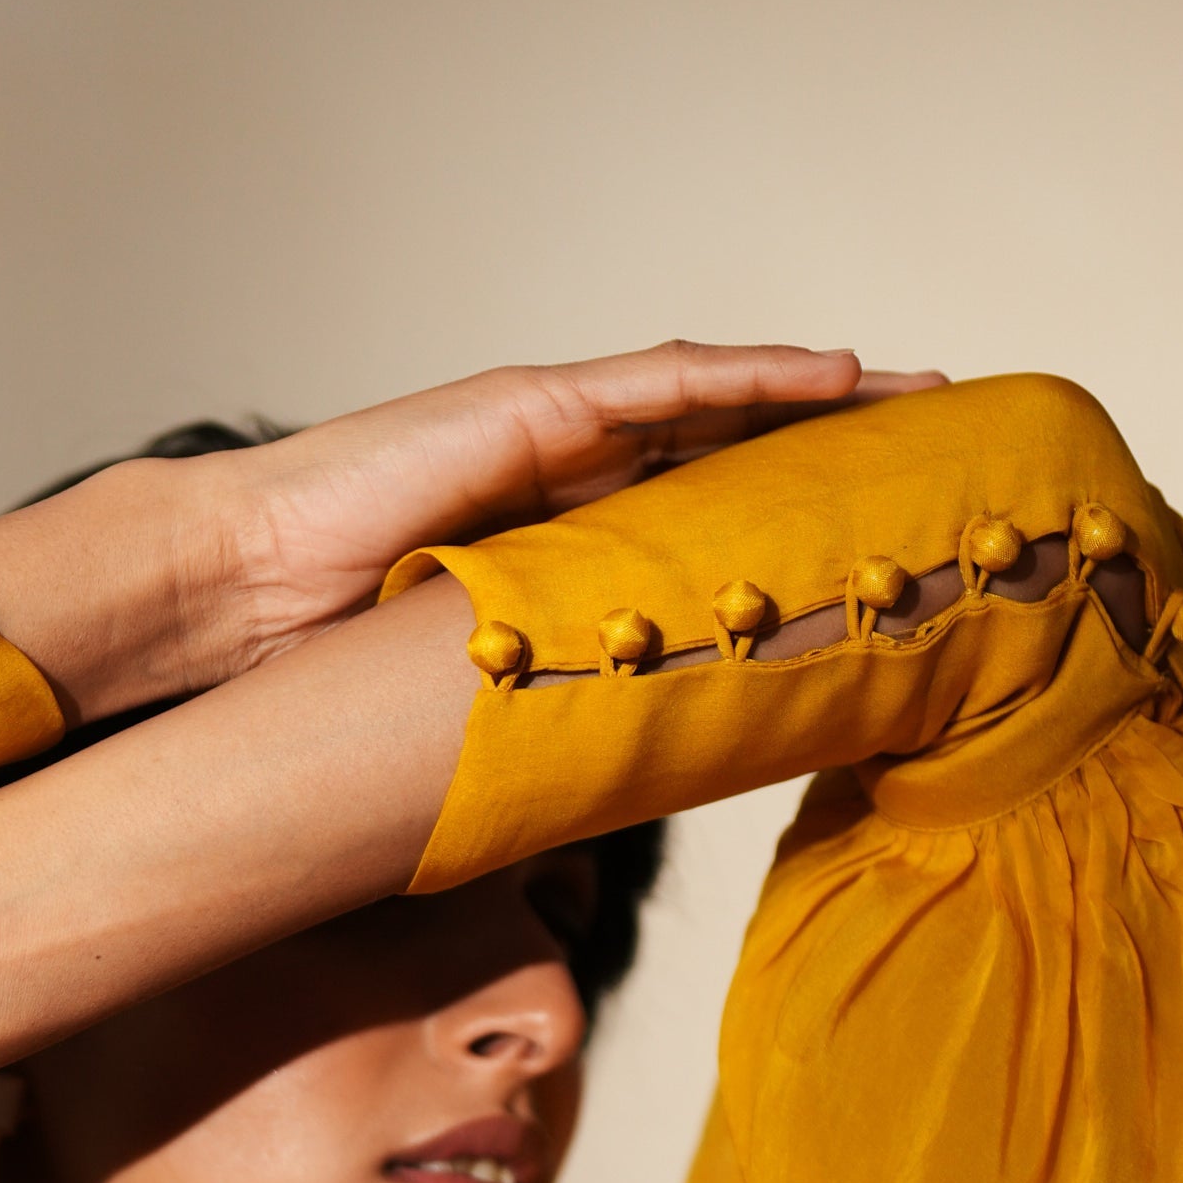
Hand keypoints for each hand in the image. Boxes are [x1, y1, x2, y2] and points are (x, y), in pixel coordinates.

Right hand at [204, 341, 944, 663]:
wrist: (250, 586)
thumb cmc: (329, 649)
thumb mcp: (479, 691)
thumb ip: (549, 711)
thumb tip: (610, 806)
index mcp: (561, 540)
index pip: (695, 521)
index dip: (782, 525)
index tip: (868, 549)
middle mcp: (569, 473)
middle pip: (728, 450)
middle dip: (830, 449)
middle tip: (933, 462)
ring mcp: (553, 430)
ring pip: (717, 402)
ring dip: (822, 396)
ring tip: (918, 398)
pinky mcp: (537, 405)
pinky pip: (668, 381)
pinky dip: (756, 376)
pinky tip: (835, 377)